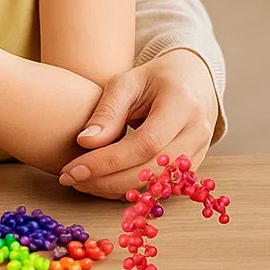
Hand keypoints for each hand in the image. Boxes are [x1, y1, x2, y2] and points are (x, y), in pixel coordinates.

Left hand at [57, 49, 218, 198]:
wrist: (191, 82)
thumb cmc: (153, 79)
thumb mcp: (127, 82)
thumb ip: (108, 111)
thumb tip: (85, 142)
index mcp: (182, 104)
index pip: (145, 144)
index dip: (108, 161)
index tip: (73, 168)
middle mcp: (197, 133)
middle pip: (151, 170)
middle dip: (107, 180)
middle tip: (70, 178)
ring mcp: (199, 154)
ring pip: (155, 186)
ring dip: (114, 190)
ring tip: (81, 181)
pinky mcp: (191, 171)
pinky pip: (159, 189)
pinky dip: (128, 190)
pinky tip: (102, 183)